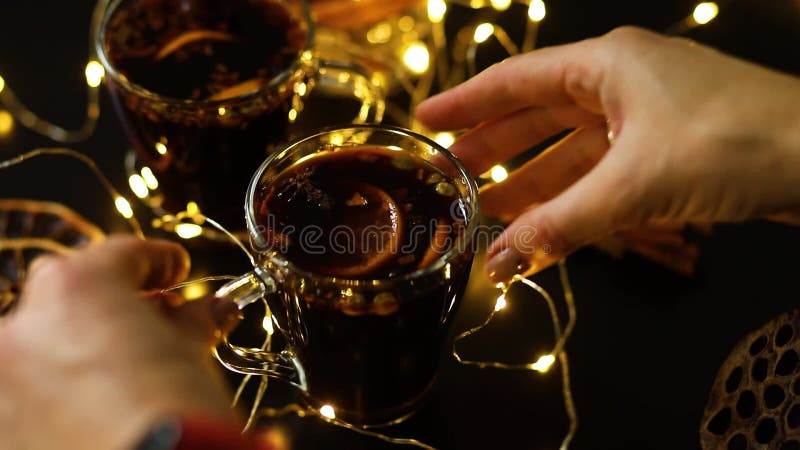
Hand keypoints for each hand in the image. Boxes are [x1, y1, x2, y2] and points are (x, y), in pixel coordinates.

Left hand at [0, 236, 239, 449]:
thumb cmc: (173, 413)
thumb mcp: (192, 355)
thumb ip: (194, 321)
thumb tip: (212, 311)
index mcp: (74, 288)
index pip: (122, 254)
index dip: (159, 261)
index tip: (177, 271)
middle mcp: (24, 325)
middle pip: (70, 289)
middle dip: (113, 298)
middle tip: (156, 315)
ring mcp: (3, 378)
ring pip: (45, 339)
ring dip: (84, 342)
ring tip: (130, 365)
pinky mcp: (4, 424)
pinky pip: (33, 388)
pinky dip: (64, 387)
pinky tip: (103, 402)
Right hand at [416, 26, 799, 281]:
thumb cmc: (728, 147)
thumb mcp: (631, 187)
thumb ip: (558, 226)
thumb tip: (498, 265)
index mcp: (605, 65)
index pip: (514, 81)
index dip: (465, 104)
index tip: (425, 122)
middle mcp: (622, 80)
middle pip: (539, 113)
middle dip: (496, 148)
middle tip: (452, 174)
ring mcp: (648, 113)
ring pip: (573, 147)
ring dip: (534, 181)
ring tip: (490, 212)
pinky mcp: (670, 146)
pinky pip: (604, 169)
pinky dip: (575, 196)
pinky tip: (549, 223)